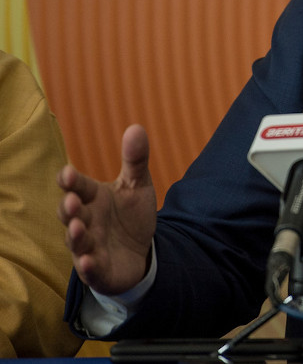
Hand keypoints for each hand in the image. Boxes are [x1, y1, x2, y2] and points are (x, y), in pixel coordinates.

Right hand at [57, 124, 157, 295]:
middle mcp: (86, 221)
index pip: (78, 187)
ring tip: (78, 227)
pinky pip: (90, 269)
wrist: (141, 251)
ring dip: (76, 235)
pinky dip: (89, 265)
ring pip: (77, 241)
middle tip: (71, 201)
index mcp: (93, 198)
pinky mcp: (98, 270)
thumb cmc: (130, 215)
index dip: (71, 181)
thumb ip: (135, 159)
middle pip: (72, 214)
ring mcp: (89, 246)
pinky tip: (89, 261)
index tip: (67, 172)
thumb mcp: (137, 185)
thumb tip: (137, 127)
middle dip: (69, 208)